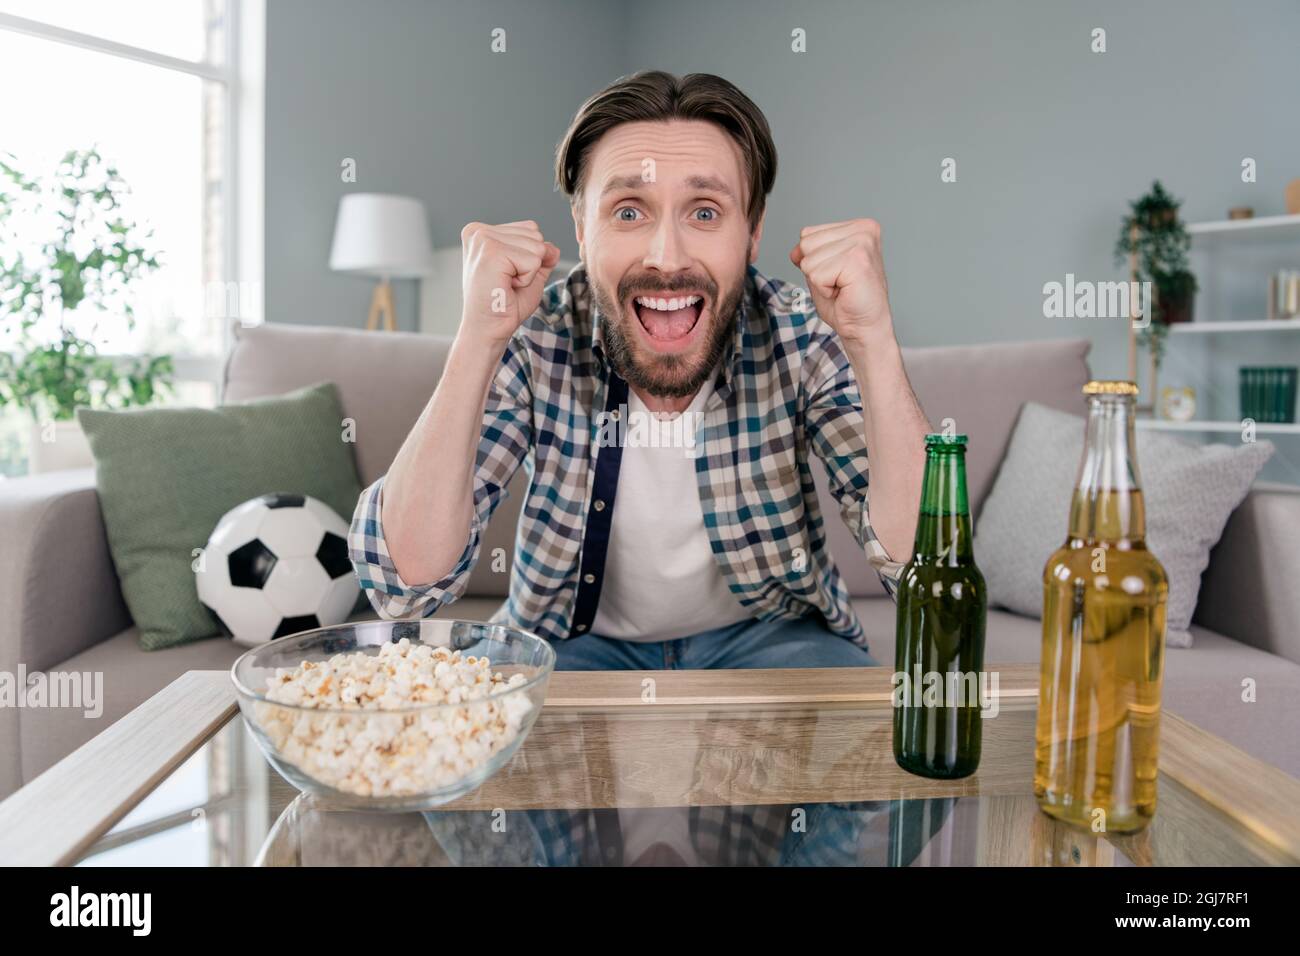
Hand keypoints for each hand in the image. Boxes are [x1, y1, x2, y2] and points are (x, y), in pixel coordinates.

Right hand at [459, 220, 560, 348]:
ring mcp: (483, 240)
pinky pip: (533, 261)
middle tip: (506, 282)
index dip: (528, 257)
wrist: (488, 329)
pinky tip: (506, 286)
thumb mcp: (528, 274)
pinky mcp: (491, 252)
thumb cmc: (504, 305)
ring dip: (528, 272)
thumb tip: (553, 248)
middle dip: (530, 264)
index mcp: (481, 232)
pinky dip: (527, 279)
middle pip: (535, 234)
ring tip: (506, 284)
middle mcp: (478, 231)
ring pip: (537, 247)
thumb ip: (542, 256)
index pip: (529, 228)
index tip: (506, 276)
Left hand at [789, 219, 892, 343]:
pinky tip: (844, 292)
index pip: (808, 233)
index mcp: (858, 227)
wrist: (864, 327)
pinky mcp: (857, 260)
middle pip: (806, 243)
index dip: (814, 260)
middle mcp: (863, 229)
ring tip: (842, 287)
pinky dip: (824, 289)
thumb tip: (795, 251)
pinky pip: (816, 274)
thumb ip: (809, 254)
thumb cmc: (847, 302)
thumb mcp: (821, 270)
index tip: (837, 274)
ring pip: (809, 260)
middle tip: (839, 283)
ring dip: (820, 281)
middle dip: (815, 269)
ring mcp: (862, 243)